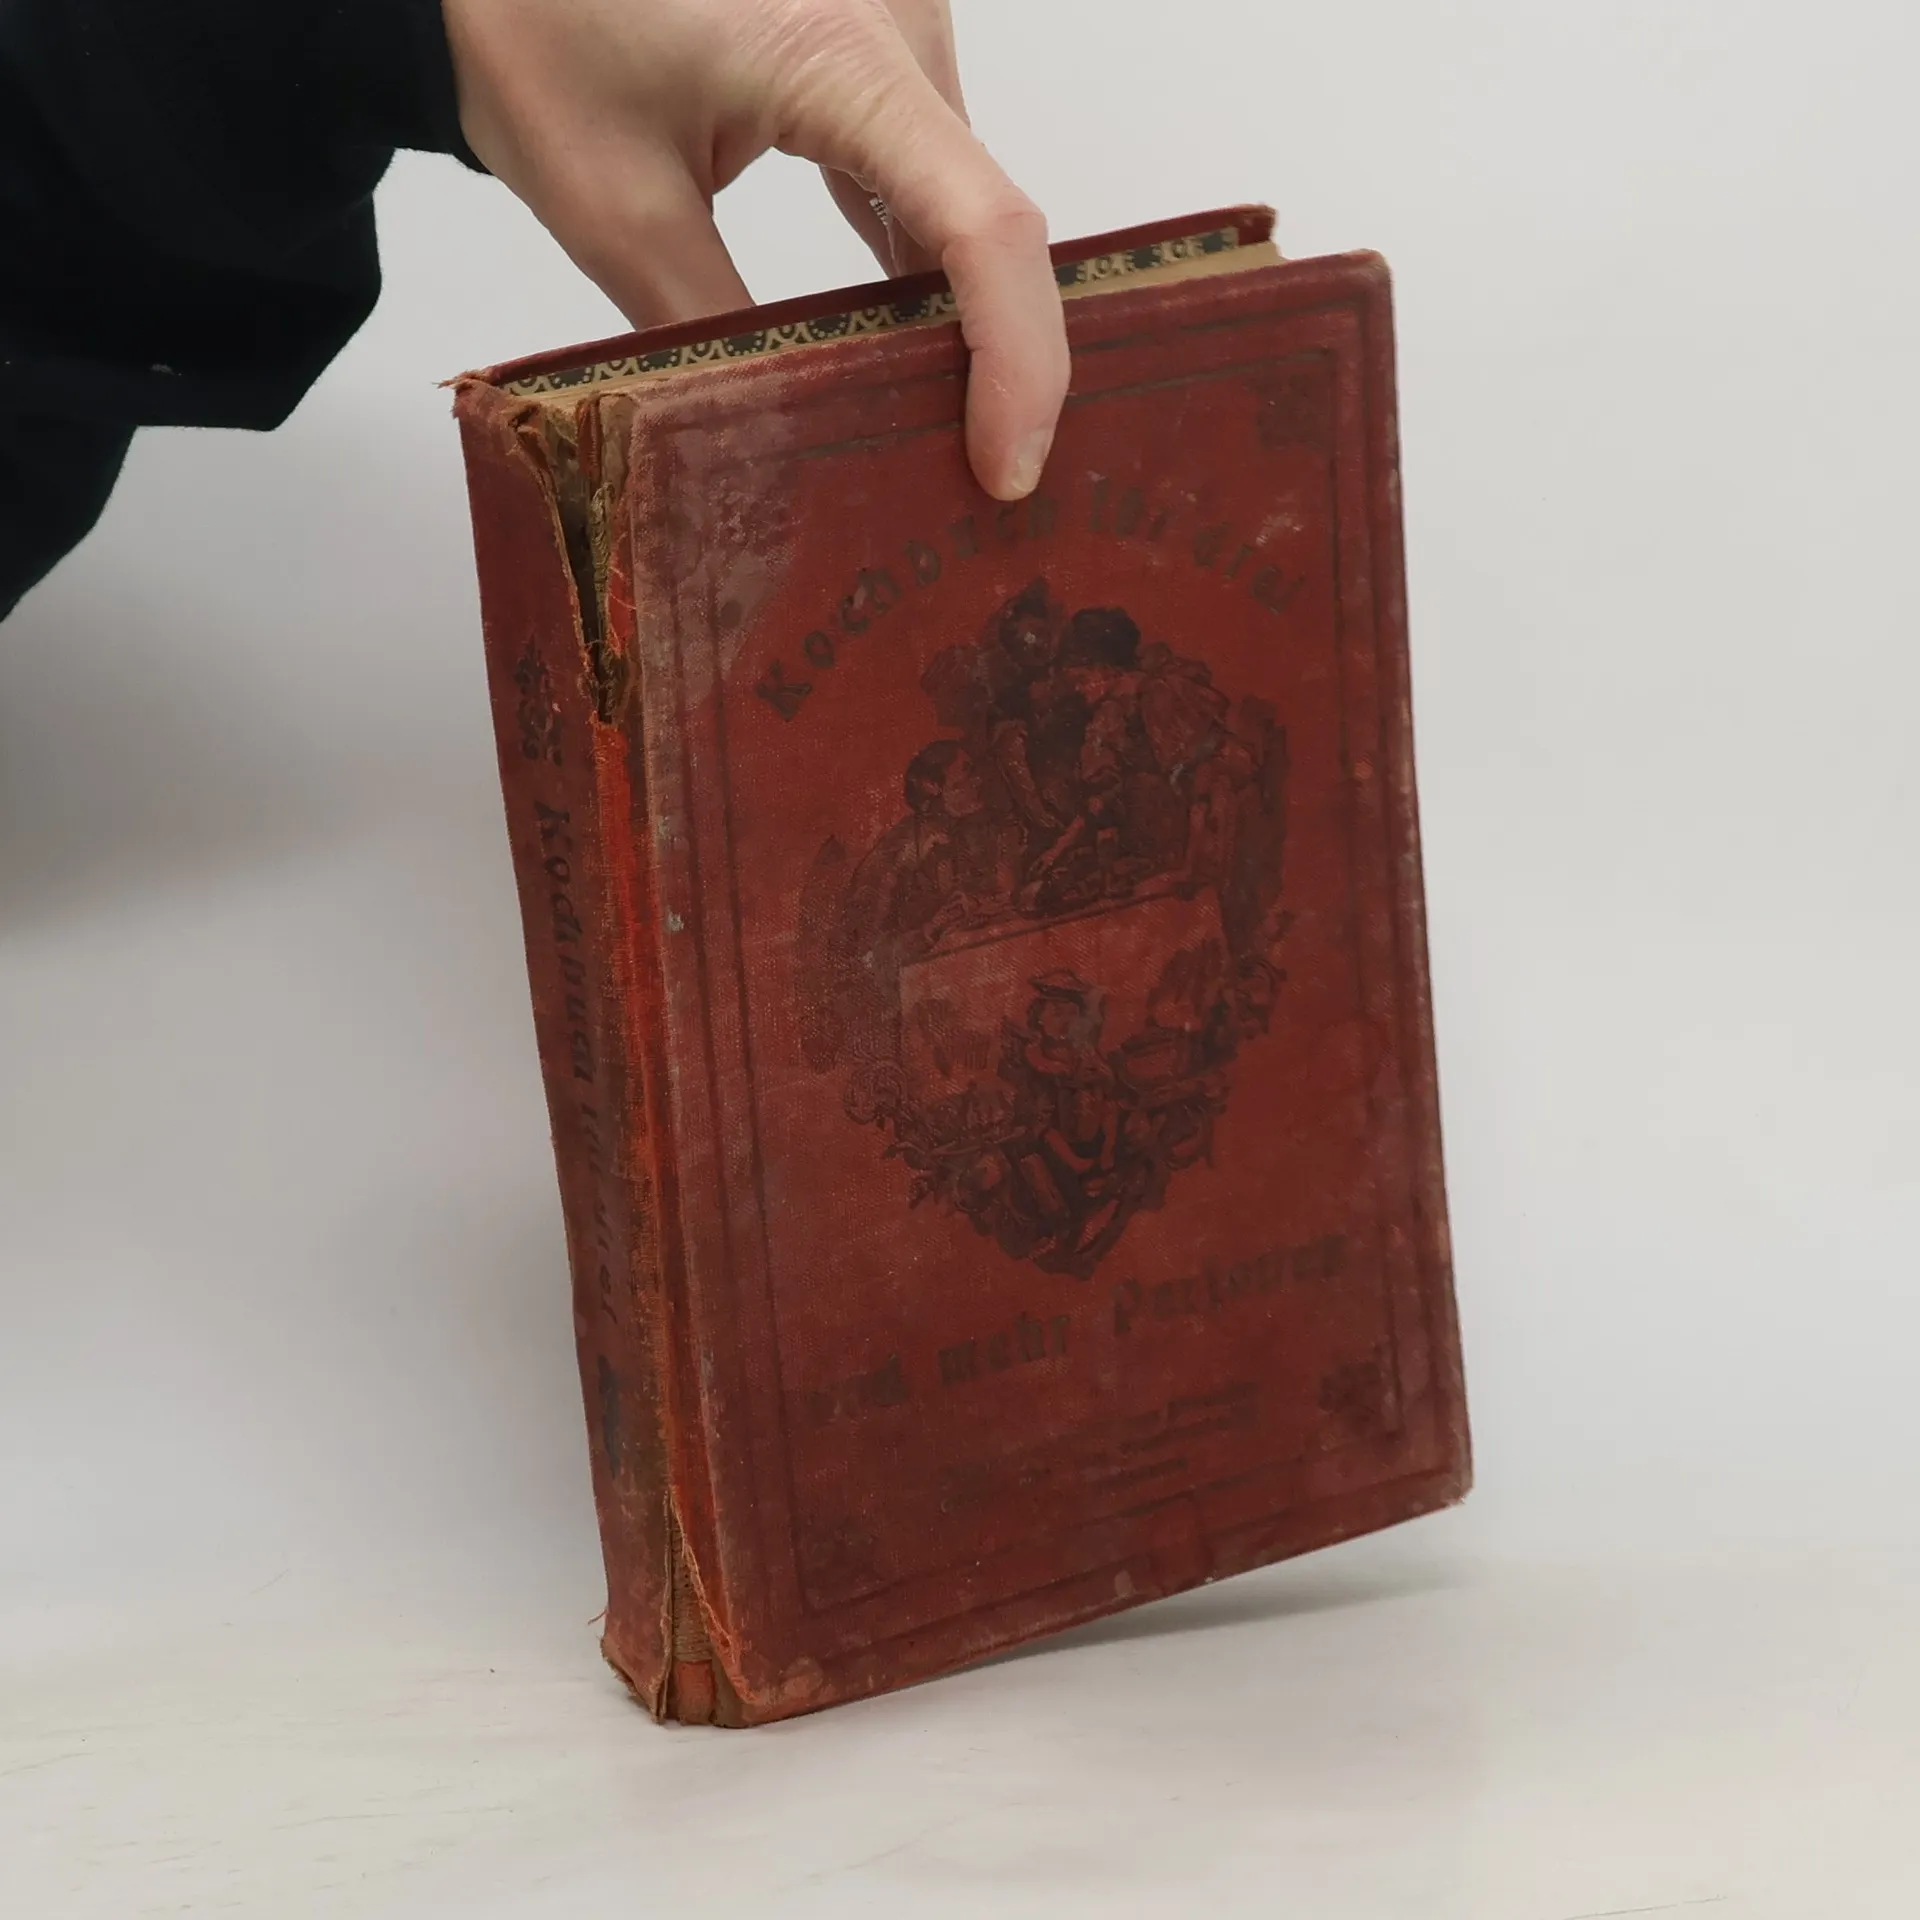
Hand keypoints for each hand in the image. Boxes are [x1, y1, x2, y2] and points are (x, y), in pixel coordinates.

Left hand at [443, 0, 1069, 499]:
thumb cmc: (535, 29)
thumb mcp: (617, 212)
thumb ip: (718, 337)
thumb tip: (789, 446)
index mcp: (843, 57)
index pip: (983, 228)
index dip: (1017, 362)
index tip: (1007, 469)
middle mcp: (898, 27)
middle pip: (990, 226)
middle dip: (994, 362)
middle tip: (969, 483)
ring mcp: (895, 29)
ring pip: (967, 207)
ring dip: (956, 320)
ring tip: (933, 432)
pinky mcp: (872, 47)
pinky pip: (927, 174)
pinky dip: (918, 265)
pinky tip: (896, 348)